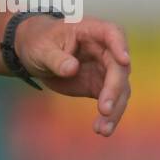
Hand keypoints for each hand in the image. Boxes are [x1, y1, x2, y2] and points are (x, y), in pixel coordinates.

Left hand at [14, 15, 131, 136]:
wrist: (35, 53)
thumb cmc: (39, 41)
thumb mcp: (41, 48)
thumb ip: (56, 58)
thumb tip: (72, 68)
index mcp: (91, 30)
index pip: (112, 33)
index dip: (120, 45)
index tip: (124, 60)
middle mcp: (104, 49)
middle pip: (119, 68)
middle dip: (114, 89)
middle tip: (104, 109)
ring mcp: (105, 69)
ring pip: (120, 89)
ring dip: (115, 109)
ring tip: (102, 129)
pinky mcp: (100, 86)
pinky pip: (111, 102)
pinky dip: (109, 116)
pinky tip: (101, 129)